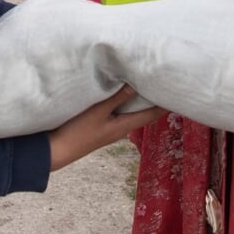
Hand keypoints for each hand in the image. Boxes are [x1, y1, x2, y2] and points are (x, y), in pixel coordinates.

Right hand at [47, 84, 164, 170]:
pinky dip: (126, 100)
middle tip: (165, 82)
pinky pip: (120, 111)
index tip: (177, 91)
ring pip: (132, 111)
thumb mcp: (98, 111)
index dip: (165, 104)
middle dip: (155, 99)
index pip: (152, 114)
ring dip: (140, 99)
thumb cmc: (77, 131)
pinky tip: (123, 91)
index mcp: (124, 126)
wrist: (55, 150)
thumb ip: (117, 97)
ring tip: (148, 83)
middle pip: (144, 112)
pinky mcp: (101, 125)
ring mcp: (111, 128)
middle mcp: (121, 128)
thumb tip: (138, 83)